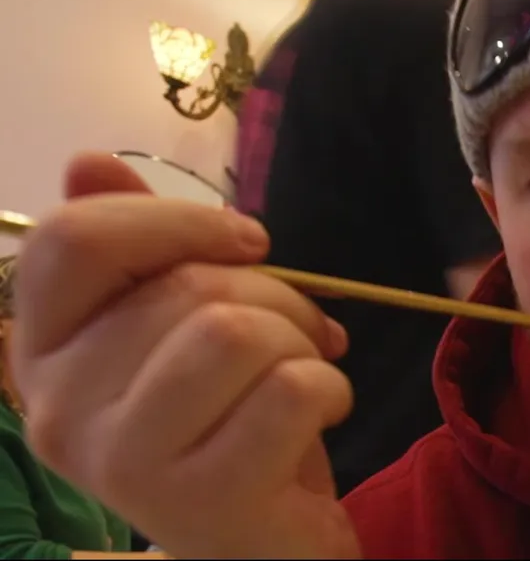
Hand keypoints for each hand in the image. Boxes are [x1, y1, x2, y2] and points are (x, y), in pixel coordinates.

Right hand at [11, 154, 359, 558]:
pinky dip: (330, 388)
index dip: (178, 221)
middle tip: (296, 331)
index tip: (247, 242)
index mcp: (45, 352)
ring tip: (302, 371)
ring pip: (235, 331)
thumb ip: (137, 247)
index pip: (73, 241)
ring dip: (298, 340)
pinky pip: (290, 390)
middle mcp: (61, 411)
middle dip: (274, 294)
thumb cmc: (223, 419)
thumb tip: (86, 161)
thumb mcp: (180, 324)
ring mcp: (123, 463)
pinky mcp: (199, 500)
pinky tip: (319, 412)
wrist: (260, 538)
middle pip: (185, 286)